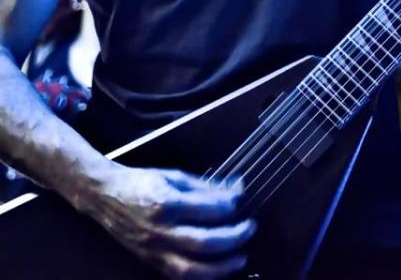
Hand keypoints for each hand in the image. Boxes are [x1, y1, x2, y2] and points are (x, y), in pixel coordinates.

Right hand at [89, 162, 253, 277]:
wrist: (106, 196)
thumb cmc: (141, 182)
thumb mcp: (173, 175)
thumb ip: (204, 186)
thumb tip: (234, 190)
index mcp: (164, 201)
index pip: (205, 209)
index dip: (229, 206)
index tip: (243, 202)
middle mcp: (159, 229)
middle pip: (202, 243)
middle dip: (232, 238)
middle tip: (250, 228)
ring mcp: (153, 250)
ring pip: (191, 270)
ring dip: (221, 267)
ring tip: (241, 256)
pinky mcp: (151, 262)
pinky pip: (180, 277)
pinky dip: (203, 277)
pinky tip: (219, 270)